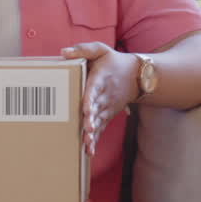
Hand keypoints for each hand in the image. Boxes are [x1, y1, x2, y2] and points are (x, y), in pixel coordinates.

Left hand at [61, 41, 139, 155]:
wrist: (137, 76)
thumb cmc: (113, 62)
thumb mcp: (101, 50)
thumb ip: (83, 49)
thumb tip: (63, 52)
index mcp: (101, 78)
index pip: (95, 88)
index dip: (91, 98)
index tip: (86, 108)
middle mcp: (105, 95)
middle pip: (97, 108)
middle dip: (92, 119)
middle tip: (87, 129)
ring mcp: (108, 107)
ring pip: (100, 121)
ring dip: (94, 132)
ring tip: (87, 143)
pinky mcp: (108, 115)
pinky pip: (102, 128)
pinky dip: (96, 139)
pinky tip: (89, 151)